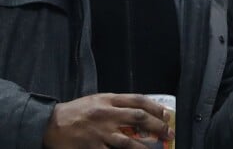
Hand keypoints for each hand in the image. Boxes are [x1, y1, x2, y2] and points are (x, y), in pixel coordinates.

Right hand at [42, 93, 173, 148]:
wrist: (52, 124)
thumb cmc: (77, 111)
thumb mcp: (98, 100)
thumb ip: (117, 103)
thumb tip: (139, 109)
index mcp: (109, 100)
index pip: (138, 100)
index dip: (155, 107)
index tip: (166, 114)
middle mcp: (107, 115)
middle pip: (138, 118)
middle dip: (157, 125)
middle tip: (168, 132)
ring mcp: (101, 133)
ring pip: (129, 141)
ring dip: (146, 146)